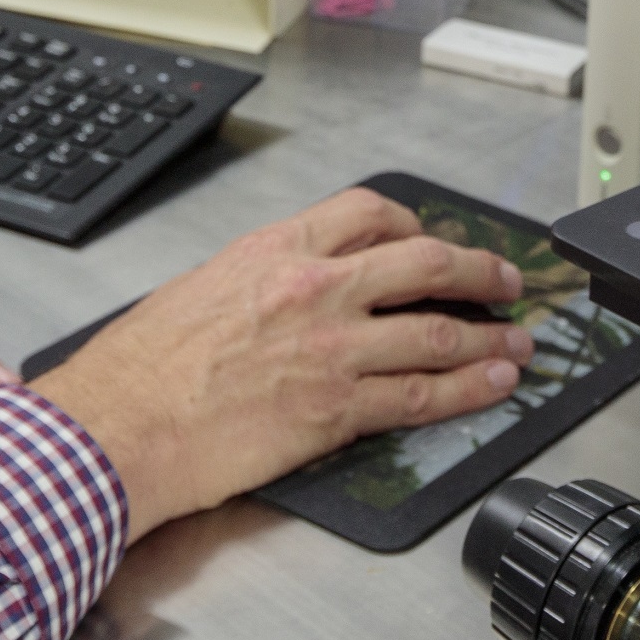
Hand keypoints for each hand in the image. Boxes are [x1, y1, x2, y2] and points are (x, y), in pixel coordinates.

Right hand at [31, 187, 532, 540]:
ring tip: (519, 343)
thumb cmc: (142, 367)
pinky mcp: (335, 410)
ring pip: (436, 330)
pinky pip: (421, 395)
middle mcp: (314, 288)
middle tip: (504, 279)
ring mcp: (331, 349)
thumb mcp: (202, 286)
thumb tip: (294, 287)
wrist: (119, 427)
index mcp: (276, 248)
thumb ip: (261, 279)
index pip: (369, 212)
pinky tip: (495, 386)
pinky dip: (469, 390)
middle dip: (478, 269)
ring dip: (491, 336)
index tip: (429, 238)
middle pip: (425, 262)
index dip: (414, 224)